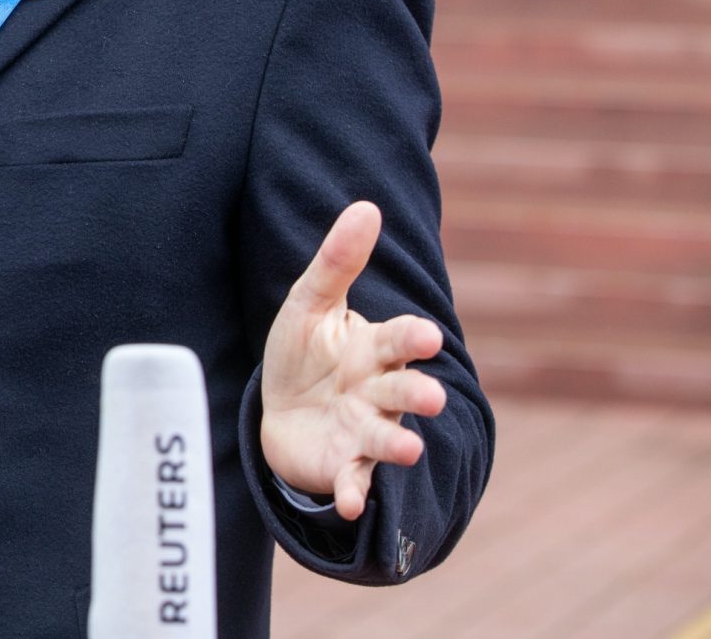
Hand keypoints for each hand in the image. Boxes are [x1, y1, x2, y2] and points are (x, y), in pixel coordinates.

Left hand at [258, 200, 446, 519]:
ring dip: (398, 445)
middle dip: (417, 395)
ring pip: (388, 439)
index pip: (399, 341)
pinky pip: (355, 481)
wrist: (279, 411)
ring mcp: (365, 431)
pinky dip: (354, 493)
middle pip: (403, 392)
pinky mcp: (345, 465)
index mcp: (374, 349)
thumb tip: (366, 206)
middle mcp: (378, 392)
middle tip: (430, 397)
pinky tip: (349, 504)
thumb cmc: (304, 353)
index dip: (412, 339)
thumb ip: (337, 260)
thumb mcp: (309, 303)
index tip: (427, 337)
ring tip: (409, 450)